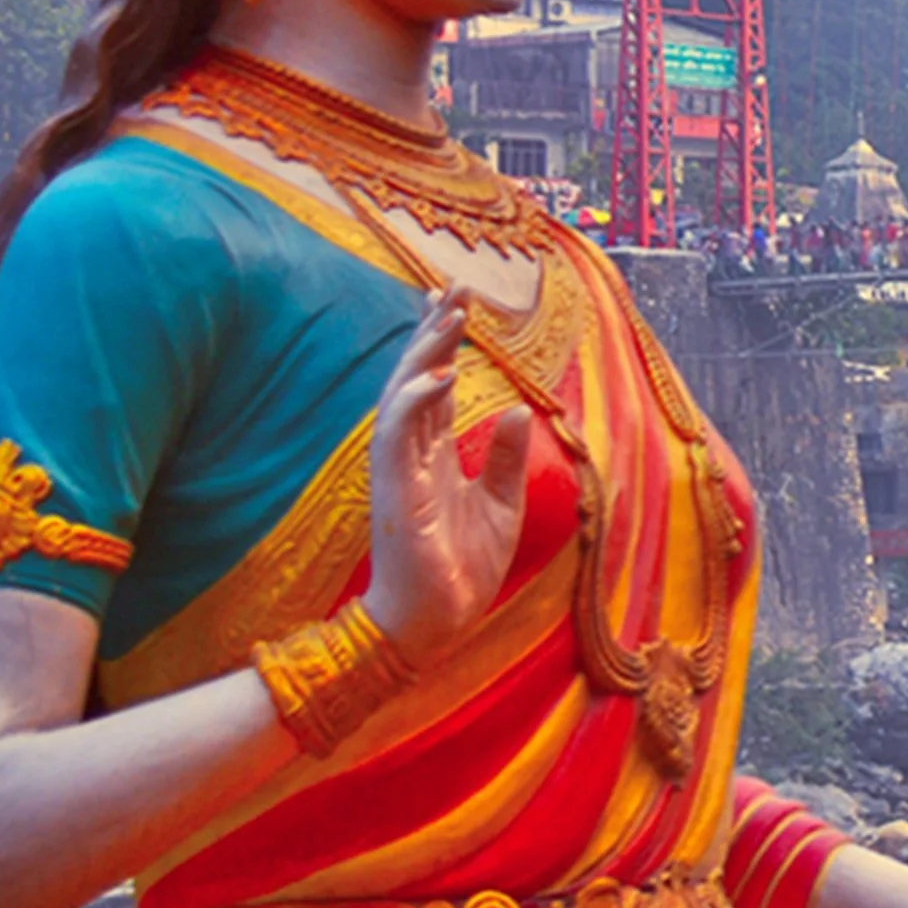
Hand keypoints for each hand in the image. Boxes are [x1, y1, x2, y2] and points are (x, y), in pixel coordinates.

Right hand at [360, 294, 539, 660]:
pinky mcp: (393, 488)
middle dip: (433, 331)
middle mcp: (411, 453)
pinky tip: (436, 376)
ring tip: (449, 314)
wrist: (440, 619)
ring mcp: (398, 468)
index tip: (457, 302)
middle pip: (416, 377)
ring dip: (424, 352)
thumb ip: (503, 454)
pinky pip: (395, 435)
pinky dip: (412, 402)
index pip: (434, 385)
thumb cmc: (464, 567)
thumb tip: (514, 407)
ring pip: (403, 394)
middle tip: (455, 287)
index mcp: (432, 454)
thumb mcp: (502, 502)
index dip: (442, 343)